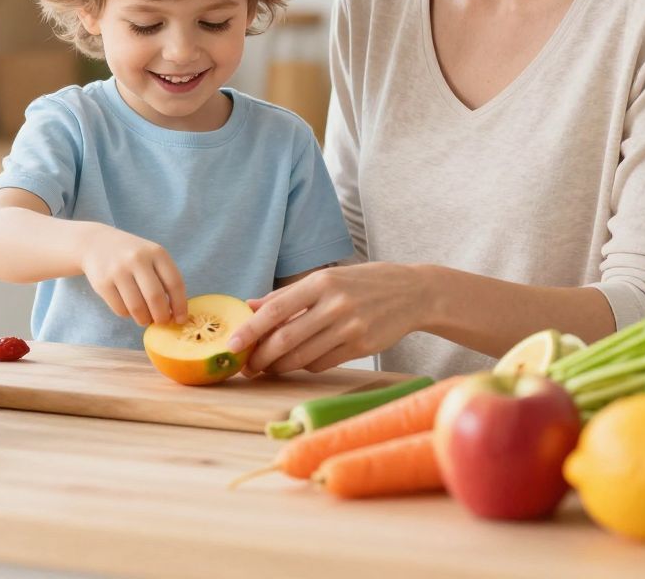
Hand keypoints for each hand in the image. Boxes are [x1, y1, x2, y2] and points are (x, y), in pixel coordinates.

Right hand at [79, 225, 187, 325]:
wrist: (96, 243)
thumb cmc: (132, 255)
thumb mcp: (152, 256)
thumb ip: (164, 278)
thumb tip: (175, 313)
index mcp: (156, 252)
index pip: (175, 283)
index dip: (180, 305)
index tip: (180, 320)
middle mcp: (137, 259)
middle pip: (155, 298)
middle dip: (161, 317)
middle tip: (161, 322)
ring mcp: (118, 271)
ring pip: (137, 307)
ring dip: (144, 319)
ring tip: (145, 318)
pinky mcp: (102, 283)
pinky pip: (120, 309)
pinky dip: (128, 314)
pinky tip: (128, 308)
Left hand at [226, 262, 424, 374]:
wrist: (413, 293)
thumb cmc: (363, 283)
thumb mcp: (327, 278)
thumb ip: (287, 294)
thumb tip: (249, 306)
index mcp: (321, 282)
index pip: (275, 309)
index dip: (250, 330)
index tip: (231, 345)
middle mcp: (335, 304)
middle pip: (285, 338)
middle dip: (260, 356)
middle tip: (247, 365)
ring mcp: (350, 328)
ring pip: (302, 356)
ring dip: (279, 366)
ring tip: (268, 367)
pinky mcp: (362, 348)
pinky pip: (322, 363)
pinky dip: (305, 365)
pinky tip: (301, 361)